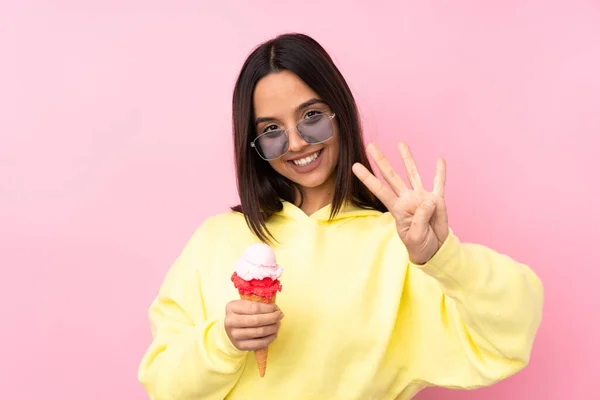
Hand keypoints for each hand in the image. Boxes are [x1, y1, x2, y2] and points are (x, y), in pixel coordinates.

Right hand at [224, 300, 283, 350]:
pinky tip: (274, 333)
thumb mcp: (244, 305)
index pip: (254, 308)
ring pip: (260, 332)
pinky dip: (270, 338)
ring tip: (278, 324)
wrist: (228, 330)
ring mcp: (235, 335)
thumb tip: (275, 308)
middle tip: (280, 315)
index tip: (276, 308)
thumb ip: (256, 304)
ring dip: (273, 328)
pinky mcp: (240, 346)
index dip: (268, 308)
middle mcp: (230, 322)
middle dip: (273, 318)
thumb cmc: (240, 314)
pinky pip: (260, 343)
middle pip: (257, 320)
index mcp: (232, 307)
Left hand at [352, 142, 448, 264]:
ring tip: (400, 143)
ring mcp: (422, 197)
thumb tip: (429, 200)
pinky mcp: (437, 200)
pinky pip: (439, 184)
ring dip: (407, 158)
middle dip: (381, 161)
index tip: (355, 166)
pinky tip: (440, 159)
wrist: (434, 249)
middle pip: (392, 176)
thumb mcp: (415, 237)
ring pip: (413, 173)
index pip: (379, 190)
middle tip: (370, 145)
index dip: (368, 178)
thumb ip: (419, 219)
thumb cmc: (419, 244)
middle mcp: (407, 199)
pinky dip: (440, 172)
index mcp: (397, 208)